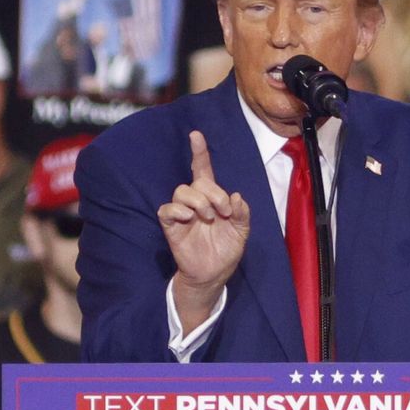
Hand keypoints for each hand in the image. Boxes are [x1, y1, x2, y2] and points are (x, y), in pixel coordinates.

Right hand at [158, 131, 249, 328]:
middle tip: (222, 211)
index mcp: (212, 199)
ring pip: (181, 192)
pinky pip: (166, 210)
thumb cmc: (226, 251)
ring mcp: (182, 214)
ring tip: (208, 217)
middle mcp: (196, 203)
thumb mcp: (241, 232)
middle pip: (196, 182)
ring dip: (198, 201)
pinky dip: (177, 210)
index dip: (199, 153)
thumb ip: (242, 214)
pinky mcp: (172, 227)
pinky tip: (190, 218)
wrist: (214, 275)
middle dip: (212, 192)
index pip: (203, 171)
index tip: (196, 135)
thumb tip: (237, 197)